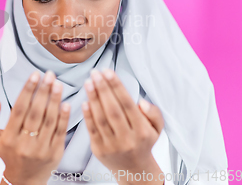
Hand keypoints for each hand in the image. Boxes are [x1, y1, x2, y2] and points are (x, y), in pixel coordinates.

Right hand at [0, 70, 69, 184]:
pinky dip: (64, 117)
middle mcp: (25, 143)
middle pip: (35, 113)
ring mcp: (41, 149)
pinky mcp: (55, 153)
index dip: (27, 90)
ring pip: (49, 120)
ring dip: (55, 100)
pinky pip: (60, 132)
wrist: (23, 180)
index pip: (19, 109)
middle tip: (50, 75)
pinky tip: (67, 103)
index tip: (34, 75)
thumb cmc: (8, 155)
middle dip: (43, 91)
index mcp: (9, 137)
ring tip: (58, 84)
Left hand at [82, 68, 164, 184]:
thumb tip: (141, 102)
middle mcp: (127, 139)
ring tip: (88, 82)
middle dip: (103, 89)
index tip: (108, 72)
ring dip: (93, 98)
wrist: (134, 170)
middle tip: (95, 73)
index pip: (127, 104)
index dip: (117, 87)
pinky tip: (84, 101)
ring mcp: (112, 145)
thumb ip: (154, 114)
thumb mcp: (157, 129)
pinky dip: (88, 115)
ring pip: (101, 119)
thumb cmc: (143, 142)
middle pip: (113, 110)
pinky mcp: (99, 150)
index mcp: (142, 131)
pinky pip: (92, 130)